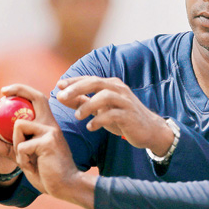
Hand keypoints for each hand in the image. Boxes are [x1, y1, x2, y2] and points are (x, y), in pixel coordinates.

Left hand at [6, 84, 95, 208]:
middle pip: (35, 98)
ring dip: (15, 144)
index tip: (5, 91)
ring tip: (26, 158)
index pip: (38, 100)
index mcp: (47, 125)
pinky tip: (33, 166)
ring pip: (18, 126)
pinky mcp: (48, 142)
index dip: (21, 90)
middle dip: (17, 90)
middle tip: (0, 93)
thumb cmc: (46, 172)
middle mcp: (51, 124)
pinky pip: (21, 146)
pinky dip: (21, 159)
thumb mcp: (26, 156)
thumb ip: (12, 144)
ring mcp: (51, 131)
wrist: (65, 186)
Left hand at [56, 76, 173, 155]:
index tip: (59, 85)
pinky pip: (113, 114)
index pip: (90, 79)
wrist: (149, 130)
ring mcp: (125, 102)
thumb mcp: (101, 109)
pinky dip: (100, 120)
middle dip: (77, 88)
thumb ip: (83, 102)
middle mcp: (119, 89)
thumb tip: (62, 97)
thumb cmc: (122, 118)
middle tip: (62, 97)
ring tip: (77, 116)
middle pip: (96, 82)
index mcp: (111, 85)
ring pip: (105, 96)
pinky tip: (91, 127)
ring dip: (88, 105)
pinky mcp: (130, 115)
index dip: (74, 81)